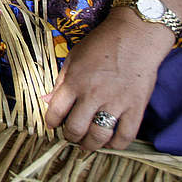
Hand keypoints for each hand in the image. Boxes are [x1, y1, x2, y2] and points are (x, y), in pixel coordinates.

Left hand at [42, 12, 174, 151]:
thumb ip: (61, 82)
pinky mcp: (136, 108)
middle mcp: (93, 94)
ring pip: (99, 136)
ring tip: (88, 143)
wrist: (135, 36)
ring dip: (90, 144)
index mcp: (74, 82)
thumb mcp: (74, 58)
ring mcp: (116, 102)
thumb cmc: (101, 44)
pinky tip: (110, 141)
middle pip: (76, 128)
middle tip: (72, 136)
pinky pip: (126, 136)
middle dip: (70, 136)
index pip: (56, 112)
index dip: (52, 123)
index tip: (54, 125)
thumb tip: (45, 101)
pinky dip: (116, 144)